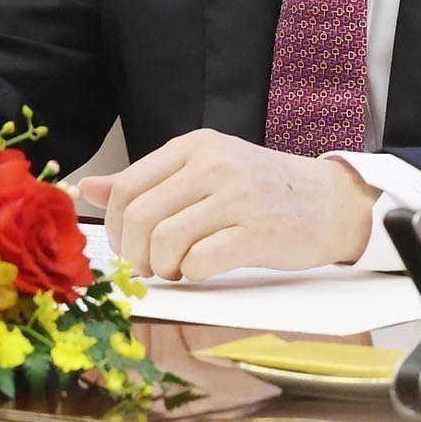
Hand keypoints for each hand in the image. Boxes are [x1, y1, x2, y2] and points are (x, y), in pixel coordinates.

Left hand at [79, 128, 377, 280]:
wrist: (333, 201)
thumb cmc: (262, 190)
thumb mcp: (204, 171)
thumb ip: (147, 180)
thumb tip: (87, 188)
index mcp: (194, 146)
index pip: (128, 186)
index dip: (115, 226)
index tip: (125, 247)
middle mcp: (213, 165)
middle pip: (140, 217)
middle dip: (134, 253)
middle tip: (147, 268)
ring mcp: (237, 197)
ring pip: (166, 241)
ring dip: (162, 268)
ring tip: (176, 270)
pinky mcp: (259, 232)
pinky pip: (201, 261)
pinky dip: (192, 275)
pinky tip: (201, 272)